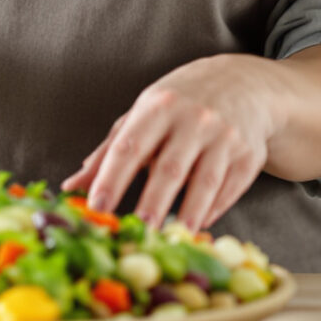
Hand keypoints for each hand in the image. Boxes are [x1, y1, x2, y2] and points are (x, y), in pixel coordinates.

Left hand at [64, 55, 281, 229]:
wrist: (244, 83)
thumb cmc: (180, 103)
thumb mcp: (143, 114)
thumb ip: (109, 152)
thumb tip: (71, 187)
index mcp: (159, 106)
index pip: (130, 145)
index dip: (111, 178)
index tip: (96, 207)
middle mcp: (194, 118)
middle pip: (171, 167)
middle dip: (154, 201)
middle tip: (139, 229)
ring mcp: (225, 136)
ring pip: (206, 182)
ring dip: (189, 212)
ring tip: (173, 237)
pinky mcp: (249, 155)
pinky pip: (230, 189)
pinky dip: (213, 211)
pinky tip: (197, 227)